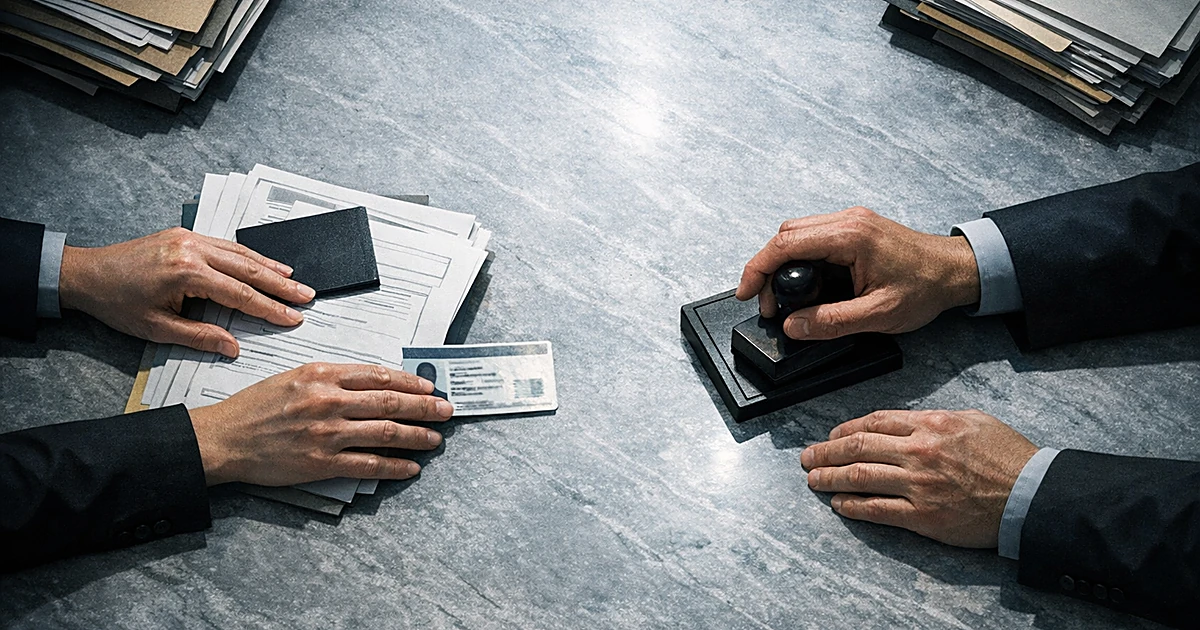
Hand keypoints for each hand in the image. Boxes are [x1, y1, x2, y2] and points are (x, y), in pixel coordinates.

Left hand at [59, 228, 314, 357]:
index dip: (270, 309)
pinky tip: (263, 264)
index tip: (293, 317)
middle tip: (307, 296)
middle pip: (248, 269)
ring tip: (294, 280)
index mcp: (186, 274)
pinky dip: (248, 256)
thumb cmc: (117, 303)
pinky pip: (225, 245)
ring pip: (240, 253)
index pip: (240, 294)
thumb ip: (199, 336)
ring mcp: (189, 238)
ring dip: (270, 267)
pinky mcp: (185, 234)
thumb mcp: (157, 328)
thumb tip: (232, 347)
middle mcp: (192, 250)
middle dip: (281, 285)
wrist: (86, 273)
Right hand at [188, 363, 454, 485]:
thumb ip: (332, 378)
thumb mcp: (293, 376)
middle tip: (446, 410)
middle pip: (390, 403)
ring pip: (386, 433)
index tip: (429, 388)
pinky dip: (394, 466)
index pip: (379, 376)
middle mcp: (328, 401)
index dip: (410, 383)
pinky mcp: (321, 462)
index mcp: (322, 375)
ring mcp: (327, 433)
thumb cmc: (256, 406)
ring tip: (435, 439)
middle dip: (425, 408)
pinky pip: (368, 465)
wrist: (224, 438)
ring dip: (417, 436)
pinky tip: (411, 467)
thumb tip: (372, 383)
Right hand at [736, 207, 979, 339]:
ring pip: (797, 234)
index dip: (757, 269)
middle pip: (785, 235)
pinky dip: (800, 259)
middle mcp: (847, 220)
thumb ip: (831, 322)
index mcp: (850, 236)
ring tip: (785, 298)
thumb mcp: (878, 314)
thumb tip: (793, 325)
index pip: (786, 244)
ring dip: (782, 263)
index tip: (746, 293)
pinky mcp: (854, 228)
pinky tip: (805, 284)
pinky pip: (814, 237)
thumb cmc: (926, 286)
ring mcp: (850, 221)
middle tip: (768, 304)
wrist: (956, 270)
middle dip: (766, 269)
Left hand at [801, 409, 1037, 547]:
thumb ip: (935, 420)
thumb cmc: (1009, 457)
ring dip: (830, 477)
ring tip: (813, 479)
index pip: (874, 422)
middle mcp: (919, 452)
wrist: (1033, 495)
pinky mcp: (924, 517)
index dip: (845, 429)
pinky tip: (839, 503)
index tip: (832, 435)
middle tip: (807, 457)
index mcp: (930, 424)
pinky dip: (853, 505)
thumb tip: (907, 423)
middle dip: (826, 451)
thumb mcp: (973, 420)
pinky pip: (878, 510)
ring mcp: (919, 485)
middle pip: (858, 448)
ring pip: (861, 477)